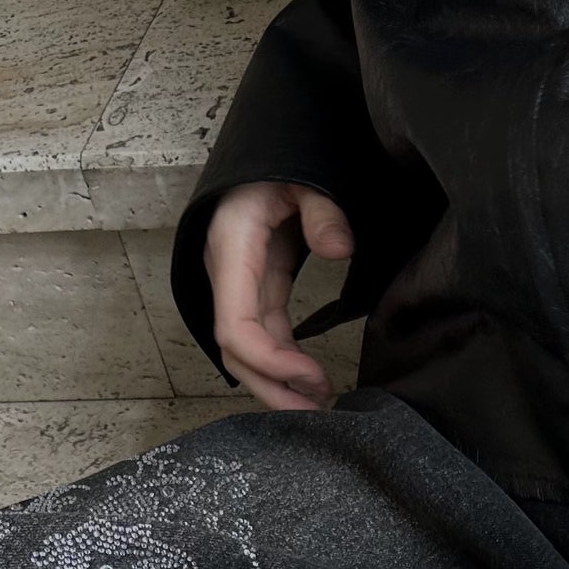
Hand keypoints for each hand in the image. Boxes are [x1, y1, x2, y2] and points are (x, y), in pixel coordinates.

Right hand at [204, 180, 355, 411]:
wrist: (261, 155)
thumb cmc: (276, 161)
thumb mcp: (302, 175)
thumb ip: (322, 210)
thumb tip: (341, 249)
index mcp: (232, 250)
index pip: (236, 328)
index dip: (270, 363)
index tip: (313, 378)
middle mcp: (228, 276)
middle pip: (237, 352)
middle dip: (273, 389)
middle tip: (319, 413)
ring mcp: (240, 285)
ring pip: (248, 352)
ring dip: (279, 384)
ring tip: (320, 405)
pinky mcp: (259, 289)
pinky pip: (264, 337)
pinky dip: (285, 364)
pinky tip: (311, 381)